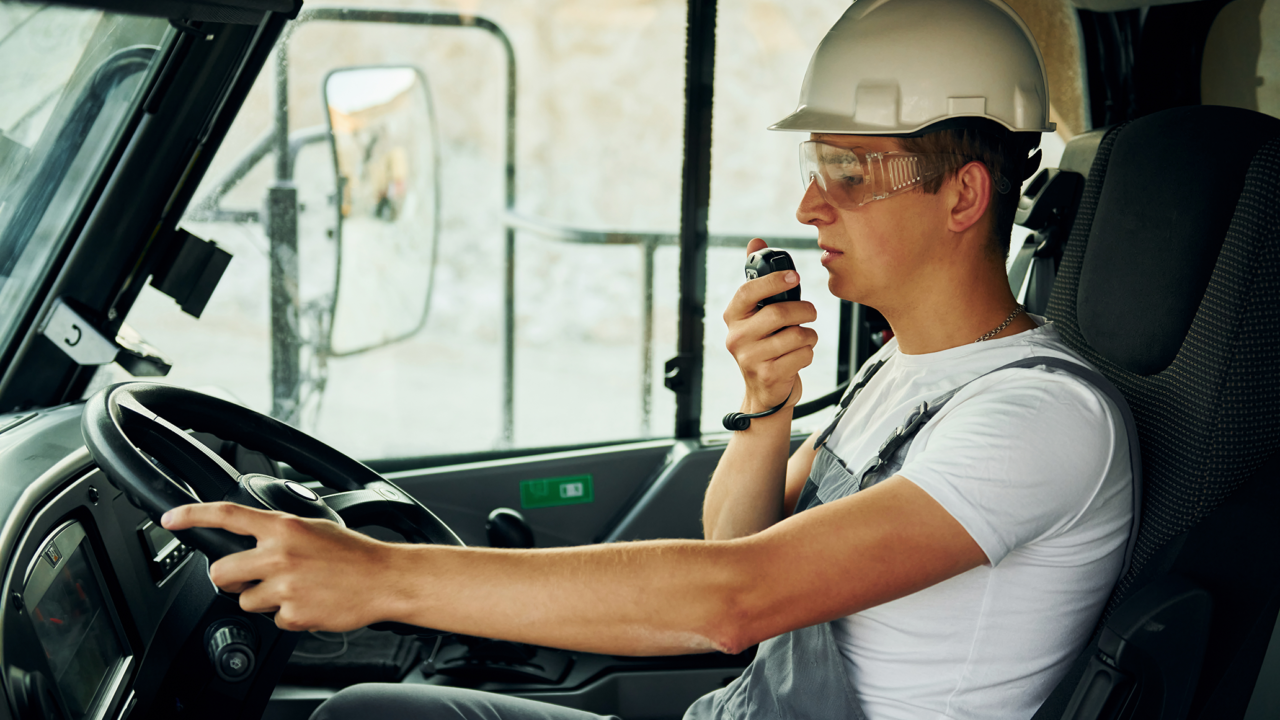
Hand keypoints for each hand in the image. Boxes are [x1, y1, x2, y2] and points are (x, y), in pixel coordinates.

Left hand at [162, 502, 400, 631]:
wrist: (384, 580)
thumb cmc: (355, 554)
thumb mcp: (315, 527)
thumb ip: (281, 531)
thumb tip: (253, 536)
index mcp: (284, 527)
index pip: (227, 516)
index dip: (192, 515)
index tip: (171, 519)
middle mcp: (279, 555)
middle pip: (221, 572)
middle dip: (229, 578)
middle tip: (248, 577)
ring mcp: (284, 587)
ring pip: (245, 600)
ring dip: (263, 599)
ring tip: (295, 589)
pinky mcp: (292, 615)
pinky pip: (273, 620)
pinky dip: (287, 615)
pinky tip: (309, 602)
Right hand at [723, 238, 817, 412]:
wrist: (765, 392)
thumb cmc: (765, 345)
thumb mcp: (757, 313)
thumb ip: (758, 278)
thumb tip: (756, 241)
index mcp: (733, 316)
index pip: (748, 291)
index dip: (773, 280)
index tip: (795, 276)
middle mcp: (736, 337)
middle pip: (778, 313)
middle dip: (803, 310)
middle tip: (810, 312)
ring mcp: (750, 359)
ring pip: (796, 335)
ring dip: (809, 335)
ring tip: (803, 338)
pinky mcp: (768, 376)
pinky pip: (803, 355)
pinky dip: (809, 353)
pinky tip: (798, 357)